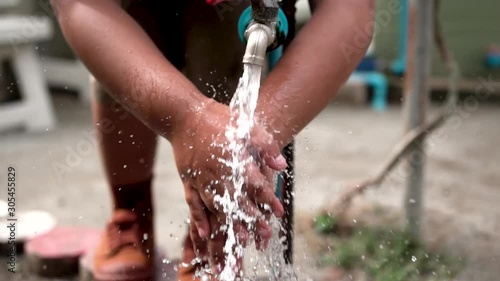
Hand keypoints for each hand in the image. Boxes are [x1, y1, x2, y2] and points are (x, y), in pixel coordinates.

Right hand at [172, 100, 285, 240]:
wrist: (185, 115)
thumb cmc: (219, 119)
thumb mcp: (247, 125)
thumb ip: (265, 145)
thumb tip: (281, 165)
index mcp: (235, 160)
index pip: (256, 185)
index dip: (268, 200)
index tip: (279, 213)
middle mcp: (218, 173)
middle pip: (237, 201)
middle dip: (253, 219)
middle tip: (265, 235)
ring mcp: (201, 179)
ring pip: (217, 207)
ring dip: (229, 224)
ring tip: (240, 240)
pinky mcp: (188, 180)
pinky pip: (193, 203)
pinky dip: (198, 220)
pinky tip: (204, 234)